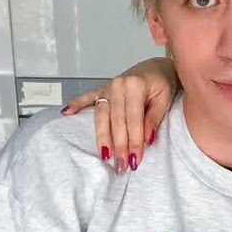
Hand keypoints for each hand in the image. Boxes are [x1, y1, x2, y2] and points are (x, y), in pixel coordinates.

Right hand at [61, 57, 177, 172]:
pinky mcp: (102, 89)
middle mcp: (118, 85)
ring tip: (104, 155)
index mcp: (134, 85)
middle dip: (118, 145)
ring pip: (101, 115)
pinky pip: (87, 97)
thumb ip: (154, 118)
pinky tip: (66, 113)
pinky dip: (76, 104)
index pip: (133, 120)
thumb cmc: (163, 82)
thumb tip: (146, 139)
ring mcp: (108, 87)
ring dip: (102, 137)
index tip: (134, 159)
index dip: (134, 141)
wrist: (158, 67)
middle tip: (120, 164)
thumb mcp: (165, 98)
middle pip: (115, 121)